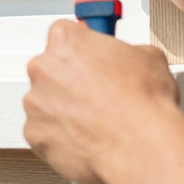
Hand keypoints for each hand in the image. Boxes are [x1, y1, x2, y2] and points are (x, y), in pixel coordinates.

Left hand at [23, 20, 181, 183]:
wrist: (140, 147)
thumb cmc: (144, 103)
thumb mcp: (148, 57)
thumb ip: (126, 51)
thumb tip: (129, 59)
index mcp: (66, 40)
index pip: (64, 35)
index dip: (80, 50)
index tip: (89, 62)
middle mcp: (43, 67)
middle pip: (50, 70)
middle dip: (69, 82)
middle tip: (96, 97)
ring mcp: (35, 102)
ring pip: (44, 103)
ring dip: (63, 111)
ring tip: (94, 122)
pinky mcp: (34, 134)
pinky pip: (43, 133)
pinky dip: (59, 138)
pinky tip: (85, 140)